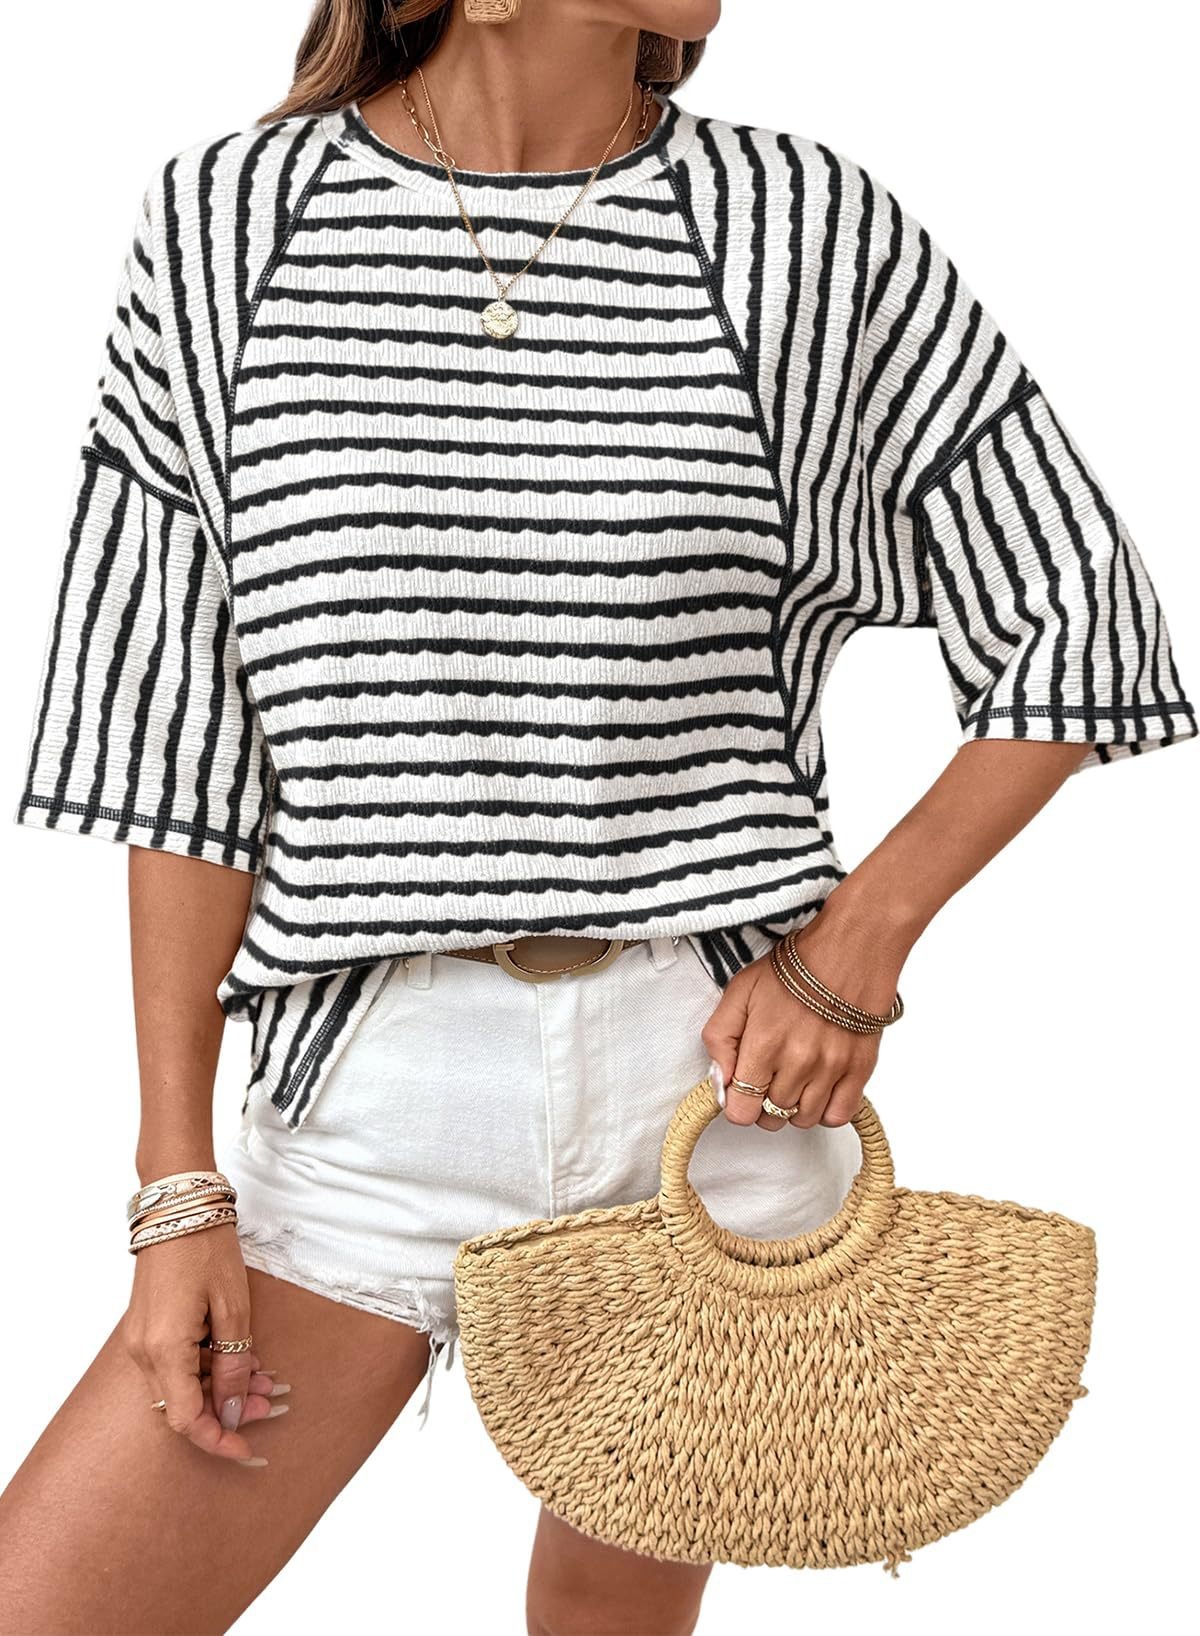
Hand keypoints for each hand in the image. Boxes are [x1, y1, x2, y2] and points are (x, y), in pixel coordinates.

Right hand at [121, 1221, 283, 1464]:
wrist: (178, 1204)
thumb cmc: (206, 1248)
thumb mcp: (233, 1308)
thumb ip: (232, 1365)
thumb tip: (234, 1412)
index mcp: (163, 1349)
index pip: (187, 1420)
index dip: (218, 1441)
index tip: (248, 1451)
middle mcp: (142, 1352)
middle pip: (184, 1406)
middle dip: (228, 1410)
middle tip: (271, 1398)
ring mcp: (140, 1339)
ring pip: (181, 1386)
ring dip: (220, 1387)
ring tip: (264, 1374)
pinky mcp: (146, 1328)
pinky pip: (175, 1364)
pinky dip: (206, 1367)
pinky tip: (240, 1355)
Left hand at [701, 903, 906, 1132]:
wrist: (850, 950)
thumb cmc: (795, 968)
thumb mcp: (740, 991)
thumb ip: (720, 1037)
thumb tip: (720, 1078)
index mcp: (764, 1045)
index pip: (741, 1111)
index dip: (738, 1102)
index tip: (742, 1087)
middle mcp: (798, 1063)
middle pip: (771, 1118)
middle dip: (763, 1102)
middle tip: (768, 1075)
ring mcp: (831, 1069)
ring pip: (803, 1119)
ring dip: (793, 1105)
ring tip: (794, 1077)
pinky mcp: (859, 1070)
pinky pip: (838, 1115)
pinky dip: (825, 1108)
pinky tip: (819, 1087)